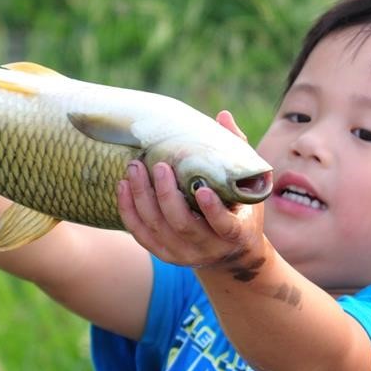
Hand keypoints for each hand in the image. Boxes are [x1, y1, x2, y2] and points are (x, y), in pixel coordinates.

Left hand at [117, 110, 266, 269]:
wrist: (230, 253)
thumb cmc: (240, 211)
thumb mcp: (247, 187)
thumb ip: (237, 153)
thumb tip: (222, 116)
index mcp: (235, 232)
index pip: (224, 225)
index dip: (213, 210)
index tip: (203, 189)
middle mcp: (208, 248)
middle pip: (182, 225)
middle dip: (166, 195)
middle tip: (158, 166)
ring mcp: (183, 254)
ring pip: (157, 229)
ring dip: (142, 198)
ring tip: (134, 168)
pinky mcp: (164, 254)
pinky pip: (140, 234)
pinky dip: (129, 211)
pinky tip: (123, 186)